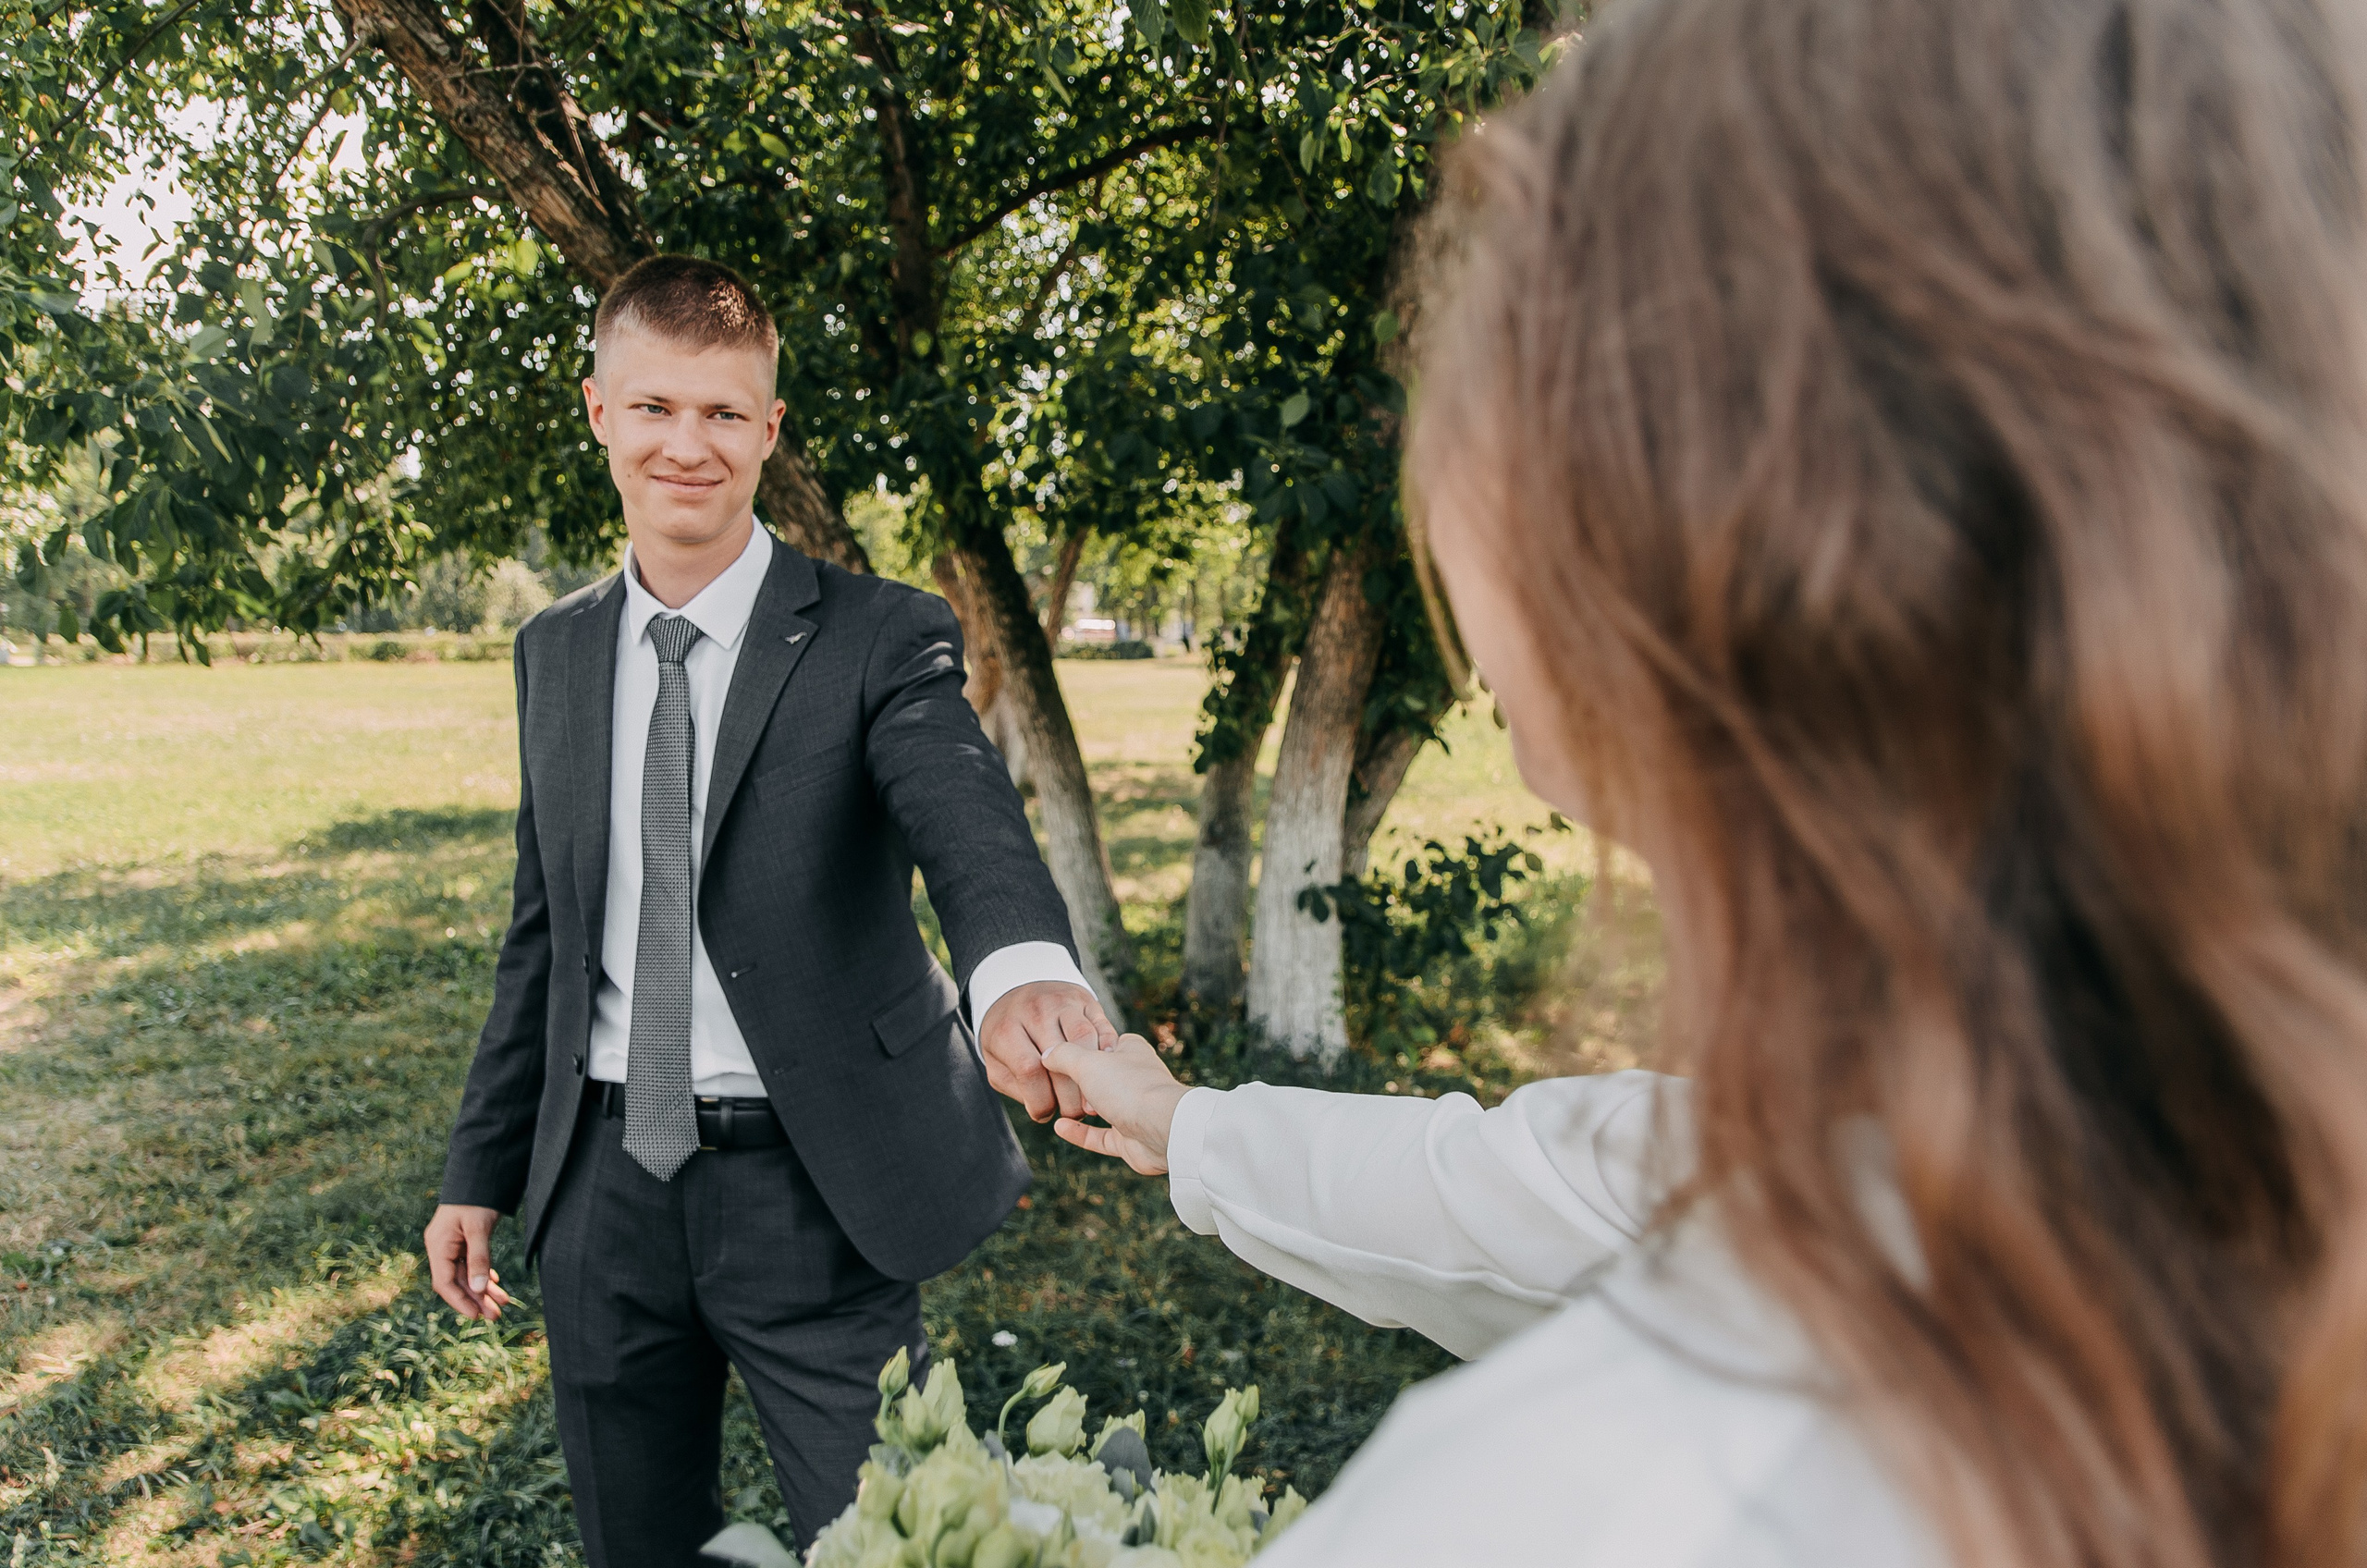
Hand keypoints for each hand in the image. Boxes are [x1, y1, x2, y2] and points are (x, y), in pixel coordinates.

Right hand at [425, 1204, 513, 1320]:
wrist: (479, 1173)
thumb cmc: (477, 1198)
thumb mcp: (479, 1229)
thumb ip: (479, 1258)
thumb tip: (479, 1289)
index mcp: (438, 1245)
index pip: (445, 1283)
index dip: (460, 1301)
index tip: (476, 1316)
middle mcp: (441, 1247)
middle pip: (457, 1281)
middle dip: (476, 1299)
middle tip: (496, 1316)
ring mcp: (451, 1244)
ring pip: (467, 1274)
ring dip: (483, 1290)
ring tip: (504, 1304)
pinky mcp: (463, 1240)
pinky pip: (471, 1264)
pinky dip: (484, 1275)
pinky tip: (496, 1285)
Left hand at [979, 981, 1116, 1121]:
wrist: (1018, 989)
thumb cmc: (1008, 1035)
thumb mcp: (996, 1061)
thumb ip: (1015, 1087)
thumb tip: (1042, 1109)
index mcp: (1007, 1029)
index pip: (1029, 1070)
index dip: (1041, 1100)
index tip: (1044, 1114)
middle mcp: (1036, 1011)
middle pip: (1061, 1058)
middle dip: (1070, 1096)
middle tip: (1073, 1113)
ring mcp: (1063, 1002)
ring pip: (1085, 1039)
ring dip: (1093, 1075)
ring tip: (1091, 1099)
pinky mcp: (1086, 1000)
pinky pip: (1103, 1025)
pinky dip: (1108, 1050)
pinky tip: (1105, 1072)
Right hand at [1042, 1033, 1190, 1175]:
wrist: (1162, 1129)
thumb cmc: (1129, 1087)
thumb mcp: (1087, 1062)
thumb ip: (1063, 1055)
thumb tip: (1047, 1054)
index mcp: (1131, 1051)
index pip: (1102, 1042)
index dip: (1080, 1045)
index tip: (1056, 1051)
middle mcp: (1134, 1078)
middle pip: (1101, 1076)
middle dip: (1078, 1080)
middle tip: (1052, 1081)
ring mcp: (1133, 1109)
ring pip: (1103, 1106)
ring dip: (1080, 1107)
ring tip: (1056, 1103)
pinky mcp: (1130, 1138)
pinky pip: (1101, 1136)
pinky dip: (1081, 1133)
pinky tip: (1060, 1127)